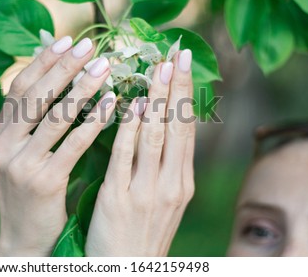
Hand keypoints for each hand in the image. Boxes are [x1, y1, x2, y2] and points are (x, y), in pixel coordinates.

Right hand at [0, 36, 115, 255]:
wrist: (26, 238)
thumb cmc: (32, 191)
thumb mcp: (23, 153)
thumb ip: (32, 122)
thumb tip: (60, 81)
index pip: (19, 88)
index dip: (43, 62)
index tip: (67, 40)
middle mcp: (2, 145)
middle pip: (36, 96)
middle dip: (64, 67)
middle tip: (90, 46)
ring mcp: (19, 164)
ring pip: (56, 116)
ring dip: (83, 88)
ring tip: (105, 67)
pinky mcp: (43, 182)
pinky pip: (73, 144)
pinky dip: (93, 122)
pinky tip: (112, 105)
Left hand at [85, 50, 194, 255]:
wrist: (126, 270)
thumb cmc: (140, 233)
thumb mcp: (161, 201)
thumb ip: (162, 166)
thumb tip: (157, 125)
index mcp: (181, 183)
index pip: (187, 130)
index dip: (186, 95)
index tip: (184, 64)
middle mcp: (170, 184)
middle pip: (177, 127)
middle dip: (176, 88)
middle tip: (175, 53)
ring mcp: (147, 191)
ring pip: (156, 136)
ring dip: (157, 99)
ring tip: (157, 67)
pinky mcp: (120, 199)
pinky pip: (126, 157)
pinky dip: (131, 129)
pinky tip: (133, 105)